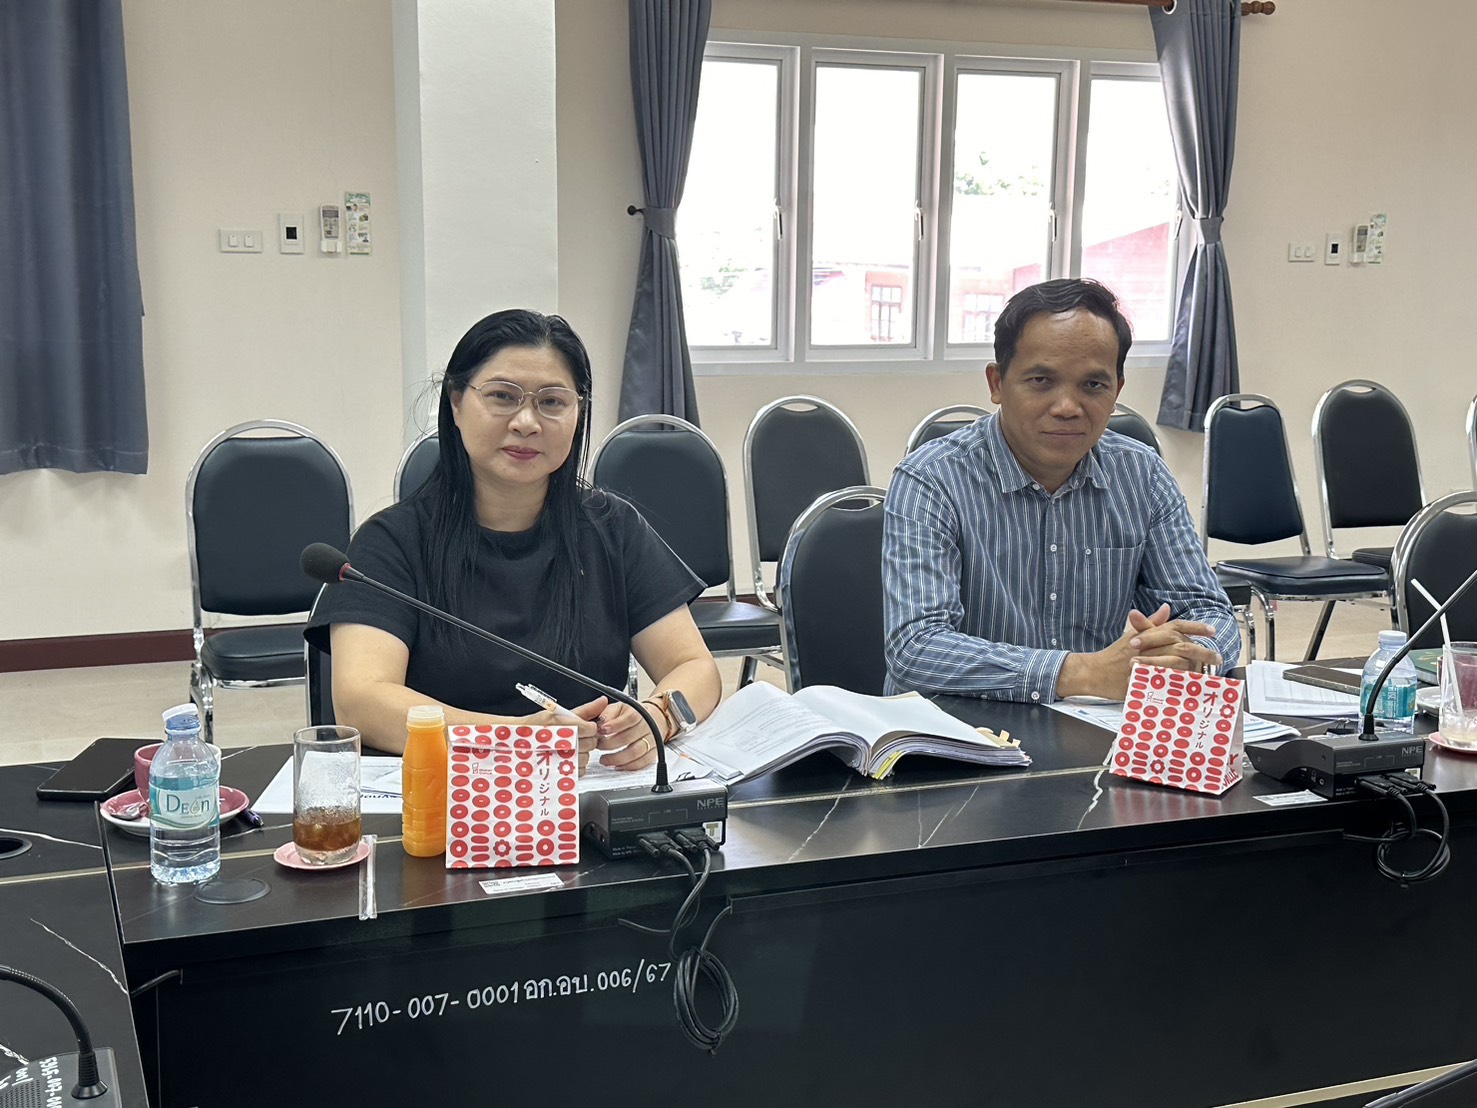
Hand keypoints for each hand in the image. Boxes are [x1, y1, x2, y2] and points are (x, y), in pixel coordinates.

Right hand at [523, 697, 602, 773]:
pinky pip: (580, 770)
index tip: (582, 727)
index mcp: (565, 726)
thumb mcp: (558, 714)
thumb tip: (602, 701)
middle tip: (573, 737)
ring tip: (567, 748)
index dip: (589, 727)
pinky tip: (566, 759)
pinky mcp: (561, 773)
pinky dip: (576, 766)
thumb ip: (585, 710)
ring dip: (581, 753)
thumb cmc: (534, 727)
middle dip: (586, 740)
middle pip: (592, 743)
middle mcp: (565, 744)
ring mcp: (563, 760)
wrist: (515, 744)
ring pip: (587, 757)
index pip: (592, 729)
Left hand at [593, 698, 662, 771]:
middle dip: (610, 744)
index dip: (615, 725)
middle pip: (629, 737)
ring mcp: (652, 740)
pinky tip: (617, 765)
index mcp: (638, 713)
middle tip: (598, 746)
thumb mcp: (618, 708)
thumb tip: (599, 723)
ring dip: (617, 758)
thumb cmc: (630, 715)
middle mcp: (647, 726)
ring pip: (635, 752)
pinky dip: (628, 766)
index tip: (601, 730)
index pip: (629, 718)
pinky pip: (642, 762)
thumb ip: (608, 713)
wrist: (652, 719)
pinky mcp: (653, 752)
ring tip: (604, 760)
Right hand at [1057, 605, 1220, 699]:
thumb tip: (1166, 608)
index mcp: (1147, 634)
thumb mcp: (1133, 635)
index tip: (1212, 631)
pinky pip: (1167, 682)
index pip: (1175, 626)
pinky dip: (1181, 684)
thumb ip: (1152, 623)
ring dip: (1197, 668)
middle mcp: (1149, 647)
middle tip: (1217, 657)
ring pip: (1178, 664)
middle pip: (1181, 646)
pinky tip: (1194, 687)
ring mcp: (1147, 665)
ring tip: (1210, 673)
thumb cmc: (1114, 654)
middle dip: (1202, 651)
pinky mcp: (1144, 681)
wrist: (1094, 672)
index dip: (1195, 627)